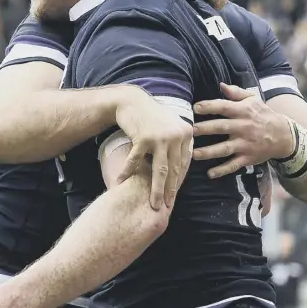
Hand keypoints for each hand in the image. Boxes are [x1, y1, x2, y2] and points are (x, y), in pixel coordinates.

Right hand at [115, 87, 192, 209]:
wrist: (132, 101)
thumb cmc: (151, 116)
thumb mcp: (171, 126)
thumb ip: (178, 144)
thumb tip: (181, 166)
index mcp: (185, 134)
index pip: (183, 163)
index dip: (178, 181)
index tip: (174, 196)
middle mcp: (176, 136)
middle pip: (174, 169)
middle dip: (170, 190)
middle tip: (166, 206)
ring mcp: (160, 137)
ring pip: (159, 170)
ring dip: (156, 189)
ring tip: (153, 204)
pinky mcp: (144, 138)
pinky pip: (136, 161)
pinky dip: (127, 172)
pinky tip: (121, 182)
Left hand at [192, 83, 293, 178]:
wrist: (284, 135)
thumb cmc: (263, 115)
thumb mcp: (253, 99)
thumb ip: (236, 92)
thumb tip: (220, 84)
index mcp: (243, 111)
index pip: (224, 107)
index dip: (209, 106)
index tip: (195, 108)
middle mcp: (244, 127)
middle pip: (222, 127)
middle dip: (205, 129)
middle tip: (190, 131)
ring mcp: (245, 144)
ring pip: (225, 149)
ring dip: (209, 152)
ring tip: (194, 154)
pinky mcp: (248, 158)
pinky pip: (234, 165)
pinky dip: (222, 170)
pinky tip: (210, 174)